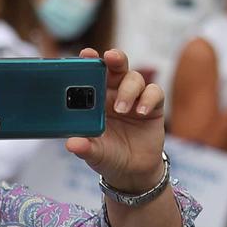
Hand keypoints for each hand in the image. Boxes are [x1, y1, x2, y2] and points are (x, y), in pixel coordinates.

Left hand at [66, 49, 165, 190]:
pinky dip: (148, 99)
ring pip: (134, 78)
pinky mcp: (154, 106)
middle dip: (115, 58)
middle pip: (116, 66)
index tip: (86, 54)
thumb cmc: (108, 156)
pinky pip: (154, 92)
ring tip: (122, 109)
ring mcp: (135, 97)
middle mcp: (114, 93)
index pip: (92, 73)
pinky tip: (140, 112)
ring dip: (129, 90)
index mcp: (95, 98)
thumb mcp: (94, 153)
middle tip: (111, 58)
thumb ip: (84, 147)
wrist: (132, 172)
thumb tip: (72, 144)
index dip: (90, 61)